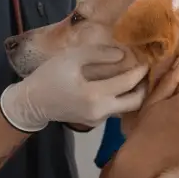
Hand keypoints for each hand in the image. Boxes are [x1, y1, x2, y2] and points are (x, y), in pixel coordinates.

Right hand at [0, 46, 148, 131]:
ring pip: (125, 108)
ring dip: (132, 93)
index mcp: (94, 95)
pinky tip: (117, 86)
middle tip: (145, 73)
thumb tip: (122, 56)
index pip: (127, 83)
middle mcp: (100, 111)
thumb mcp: (71, 58)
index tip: (147, 61)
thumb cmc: (49, 76)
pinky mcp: (94, 123)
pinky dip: (119, 98)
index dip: (140, 71)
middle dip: (143, 87)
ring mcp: (98, 120)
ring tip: (133, 77)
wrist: (31, 103)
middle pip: (134, 103)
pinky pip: (113, 110)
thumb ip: (98, 54)